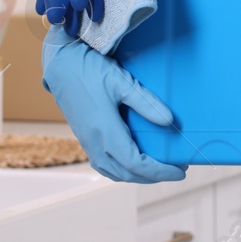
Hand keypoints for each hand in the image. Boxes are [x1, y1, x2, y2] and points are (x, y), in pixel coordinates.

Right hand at [41, 26, 185, 183]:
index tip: (180, 171)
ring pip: (114, 172)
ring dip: (137, 176)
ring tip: (157, 168)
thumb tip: (169, 121)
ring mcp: (87, 143)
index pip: (136, 164)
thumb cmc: (90, 70)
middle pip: (127, 173)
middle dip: (153, 176)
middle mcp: (94, 142)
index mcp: (105, 131)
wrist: (61, 65)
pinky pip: (104, 165)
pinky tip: (132, 163)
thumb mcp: (121, 82)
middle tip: (176, 169)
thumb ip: (146, 103)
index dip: (160, 171)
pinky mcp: (84, 139)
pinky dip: (121, 171)